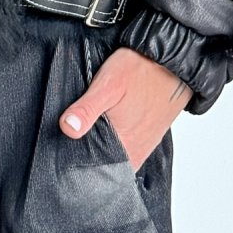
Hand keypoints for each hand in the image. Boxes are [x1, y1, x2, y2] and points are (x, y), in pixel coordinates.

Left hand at [59, 46, 192, 171]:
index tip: (63, 148)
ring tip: (89, 124)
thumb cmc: (139, 70)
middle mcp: (135, 154)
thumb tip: (67, 129)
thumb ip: (87, 109)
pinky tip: (104, 122)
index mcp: (125, 150)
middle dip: (86, 152)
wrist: (169, 61)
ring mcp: (141, 146)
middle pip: (102, 164)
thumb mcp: (107, 85)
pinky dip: (112, 138)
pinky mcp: (145, 136)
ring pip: (113, 155)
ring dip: (99, 144)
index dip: (76, 162)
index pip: (94, 171)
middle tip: (74, 131)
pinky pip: (124, 146)